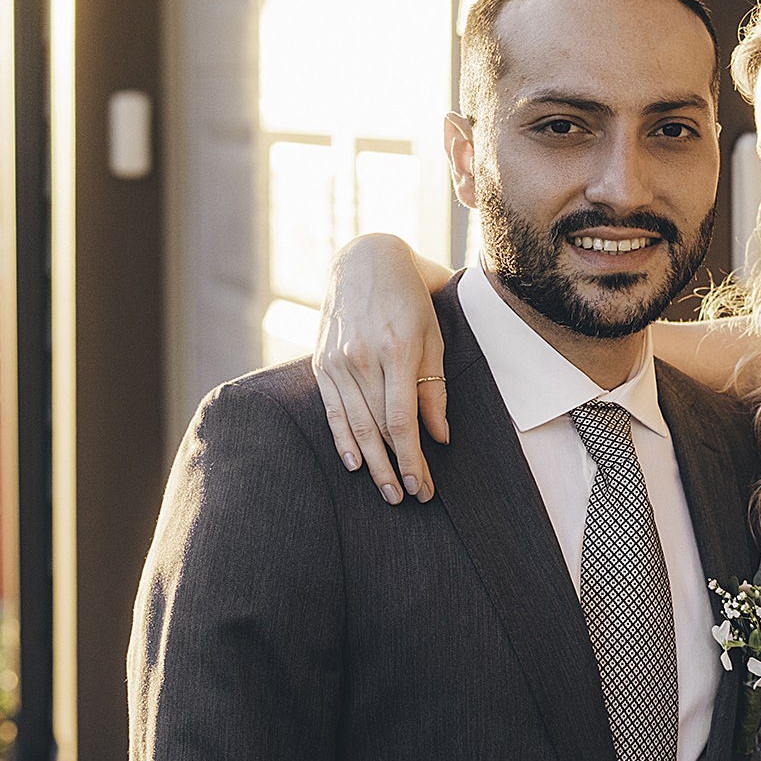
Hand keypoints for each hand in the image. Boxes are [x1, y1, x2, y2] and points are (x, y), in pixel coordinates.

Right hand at [313, 234, 449, 502]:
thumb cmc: (411, 301)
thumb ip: (434, 389)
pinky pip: (331, 410)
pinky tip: (353, 464)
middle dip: (394, 468)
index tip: (424, 486)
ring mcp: (336, 361)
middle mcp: (361, 358)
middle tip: (407, 499)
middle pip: (377, 429)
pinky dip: (341, 439)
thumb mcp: (434, 338)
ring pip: (353, 425)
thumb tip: (440, 437)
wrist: (366, 261)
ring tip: (386, 491)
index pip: (402, 421)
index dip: (413, 459)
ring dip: (370, 463)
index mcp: (395, 351)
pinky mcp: (320, 362)